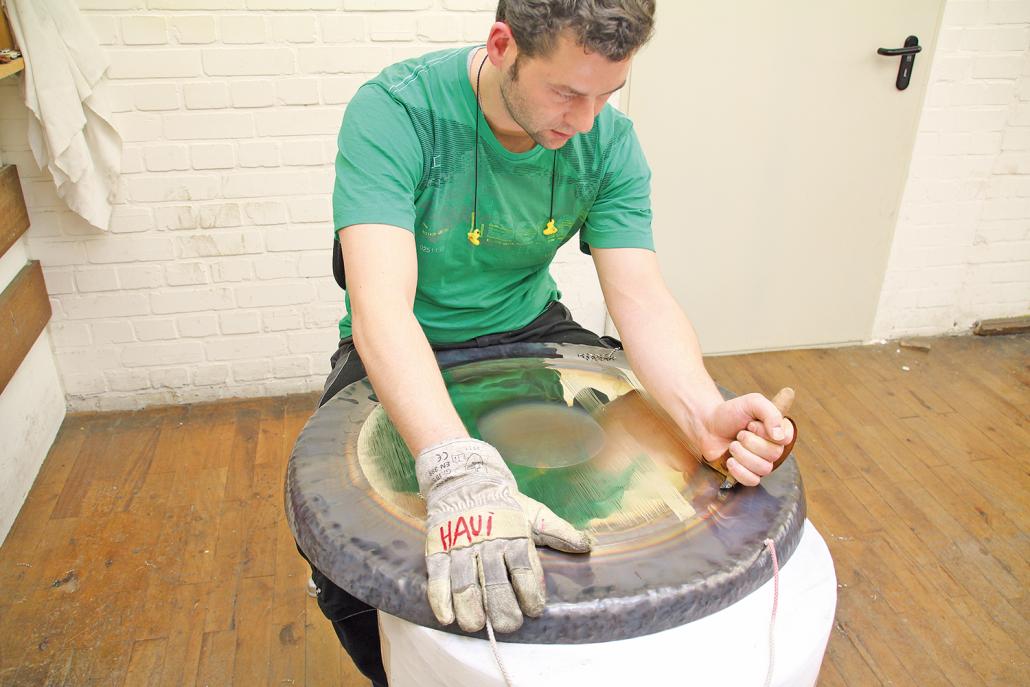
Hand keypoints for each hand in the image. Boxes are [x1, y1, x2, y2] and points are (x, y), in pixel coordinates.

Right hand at [415, 438, 590, 632]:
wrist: (465, 477)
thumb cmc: (504, 504)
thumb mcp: (534, 514)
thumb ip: (559, 532)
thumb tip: (587, 545)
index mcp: (514, 535)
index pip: (524, 568)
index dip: (530, 591)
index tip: (535, 609)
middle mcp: (488, 542)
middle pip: (495, 580)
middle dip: (502, 607)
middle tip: (509, 624)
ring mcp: (461, 546)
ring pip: (465, 582)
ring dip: (470, 607)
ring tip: (477, 625)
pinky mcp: (439, 548)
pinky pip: (438, 576)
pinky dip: (440, 598)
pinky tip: (447, 617)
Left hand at [697, 391, 795, 485]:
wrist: (707, 425)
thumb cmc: (731, 413)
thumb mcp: (752, 402)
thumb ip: (770, 413)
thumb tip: (779, 437)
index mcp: (777, 430)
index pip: (786, 438)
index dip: (766, 432)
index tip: (751, 424)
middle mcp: (772, 448)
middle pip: (774, 454)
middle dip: (751, 442)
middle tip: (739, 434)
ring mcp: (760, 462)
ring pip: (764, 469)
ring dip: (743, 455)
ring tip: (732, 445)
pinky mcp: (747, 474)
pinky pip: (752, 481)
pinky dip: (740, 471)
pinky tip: (730, 461)